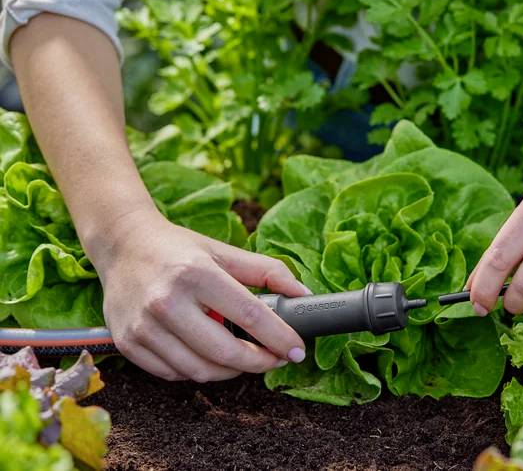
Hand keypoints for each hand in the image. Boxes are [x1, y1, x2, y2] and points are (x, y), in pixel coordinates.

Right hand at [93, 210, 309, 381]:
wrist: (122, 245)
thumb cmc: (179, 249)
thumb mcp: (225, 252)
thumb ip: (268, 272)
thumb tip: (303, 295)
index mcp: (197, 273)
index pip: (250, 316)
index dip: (279, 338)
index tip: (297, 350)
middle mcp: (166, 301)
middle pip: (225, 352)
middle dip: (259, 362)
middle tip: (275, 359)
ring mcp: (143, 325)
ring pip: (200, 371)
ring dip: (231, 372)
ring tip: (245, 358)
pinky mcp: (128, 343)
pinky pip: (173, 374)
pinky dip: (199, 372)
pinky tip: (209, 357)